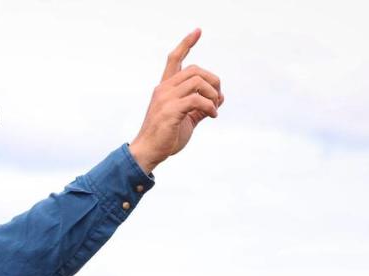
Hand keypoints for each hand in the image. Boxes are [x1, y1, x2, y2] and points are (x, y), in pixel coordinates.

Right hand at [129, 28, 223, 173]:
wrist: (149, 153)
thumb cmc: (165, 137)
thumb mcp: (186, 119)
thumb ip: (200, 107)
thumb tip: (219, 99)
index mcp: (165, 88)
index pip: (174, 59)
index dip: (186, 44)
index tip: (197, 31)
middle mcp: (164, 89)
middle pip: (195, 70)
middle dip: (214, 81)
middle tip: (218, 99)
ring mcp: (166, 99)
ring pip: (198, 82)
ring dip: (213, 95)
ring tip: (214, 109)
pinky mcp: (171, 110)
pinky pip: (197, 99)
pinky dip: (210, 107)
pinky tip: (212, 115)